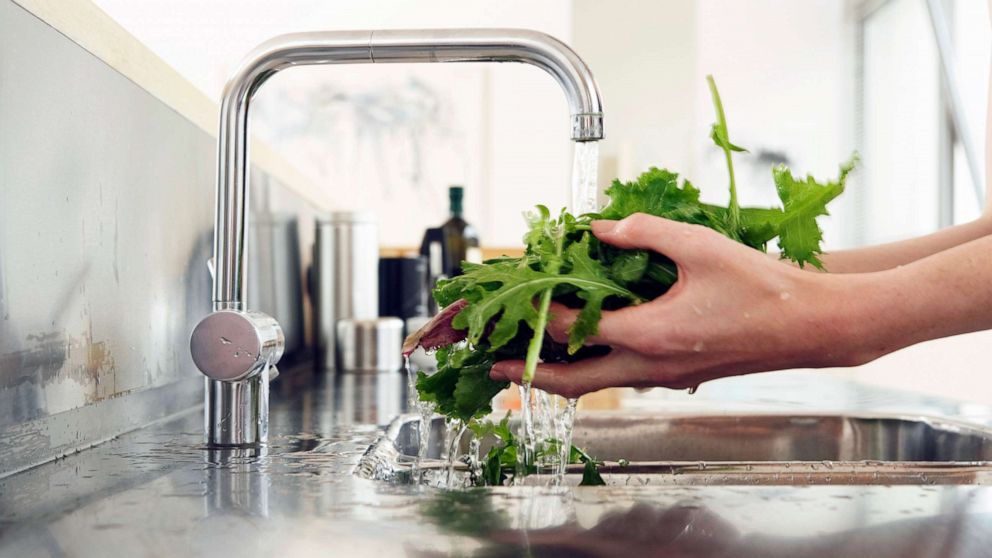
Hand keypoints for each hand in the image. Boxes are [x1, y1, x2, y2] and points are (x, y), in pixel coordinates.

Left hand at [490, 213, 875, 396]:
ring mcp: (665, 377)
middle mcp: (651, 367)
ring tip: (531, 356)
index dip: (538, 313)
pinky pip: (621, 377)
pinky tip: (589, 345)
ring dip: (559, 373)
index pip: (572, 329)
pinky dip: (593, 368)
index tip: (514, 299)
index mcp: (650, 336)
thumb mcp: (699, 246)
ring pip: (596, 385)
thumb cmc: (764, 287)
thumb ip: (643, 231)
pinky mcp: (679, 376)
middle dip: (528, 375)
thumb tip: (598, 225)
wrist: (813, 326)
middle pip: (572, 382)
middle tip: (494, 368)